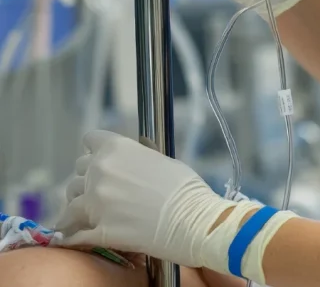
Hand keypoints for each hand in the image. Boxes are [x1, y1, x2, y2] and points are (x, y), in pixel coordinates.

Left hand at [56, 131, 233, 267]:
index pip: (91, 139)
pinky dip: (74, 234)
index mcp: (116, 149)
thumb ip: (139, 156)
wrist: (192, 221)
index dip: (97, 149)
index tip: (101, 158)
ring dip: (78, 206)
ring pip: (70, 202)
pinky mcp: (95, 231)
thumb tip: (135, 154)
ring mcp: (94, 202)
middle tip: (101, 188)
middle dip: (88, 177)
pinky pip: (72, 233)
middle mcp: (99, 172)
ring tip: (88, 214)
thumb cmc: (186, 188)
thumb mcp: (164, 159)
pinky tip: (78, 235)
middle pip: (78, 170)